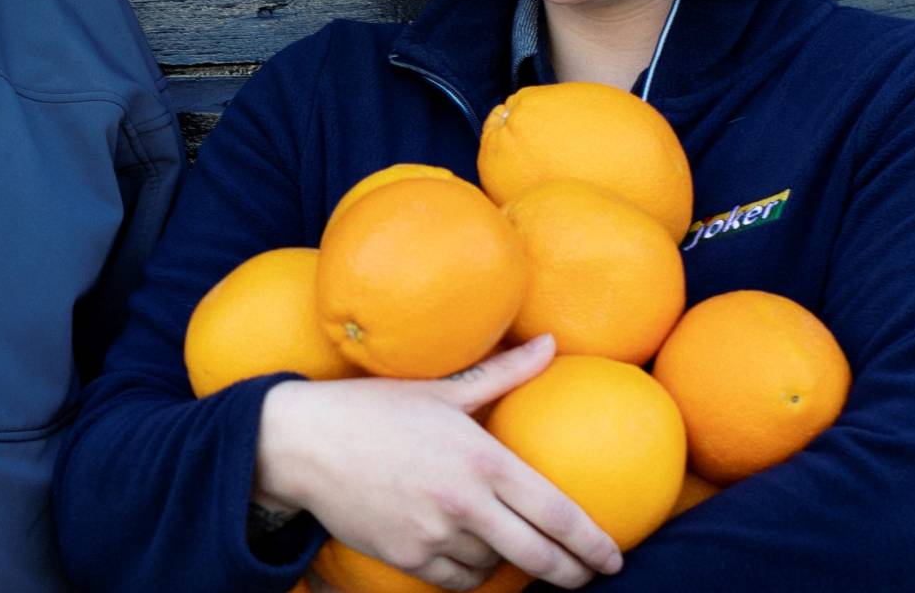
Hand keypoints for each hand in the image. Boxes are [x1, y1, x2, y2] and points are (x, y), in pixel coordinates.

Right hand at [255, 335, 621, 590]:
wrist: (301, 443)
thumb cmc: (373, 408)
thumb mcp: (441, 388)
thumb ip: (503, 373)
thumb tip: (552, 344)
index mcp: (482, 459)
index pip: (556, 513)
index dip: (592, 542)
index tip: (613, 556)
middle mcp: (464, 503)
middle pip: (538, 555)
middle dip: (572, 572)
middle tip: (588, 576)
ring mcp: (434, 535)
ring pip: (496, 568)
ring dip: (511, 565)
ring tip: (515, 549)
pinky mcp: (406, 558)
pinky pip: (457, 580)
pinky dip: (471, 571)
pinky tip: (472, 554)